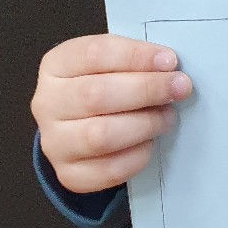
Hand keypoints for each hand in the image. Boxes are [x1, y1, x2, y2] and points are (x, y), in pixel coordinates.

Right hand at [30, 34, 192, 192]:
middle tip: (179, 87)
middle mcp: (47, 103)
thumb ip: (134, 61)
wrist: (80, 126)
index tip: (169, 61)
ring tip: (167, 117)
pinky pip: (107, 170)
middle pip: (95, 95)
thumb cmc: (104, 84)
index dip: (135, 56)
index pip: (94, 54)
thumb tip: (169, 67)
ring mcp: (54, 142)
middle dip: (146, 90)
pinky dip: (136, 156)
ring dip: (144, 124)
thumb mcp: (112, 62)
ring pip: (99, 136)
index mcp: (57, 65)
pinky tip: (151, 143)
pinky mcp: (69, 174)